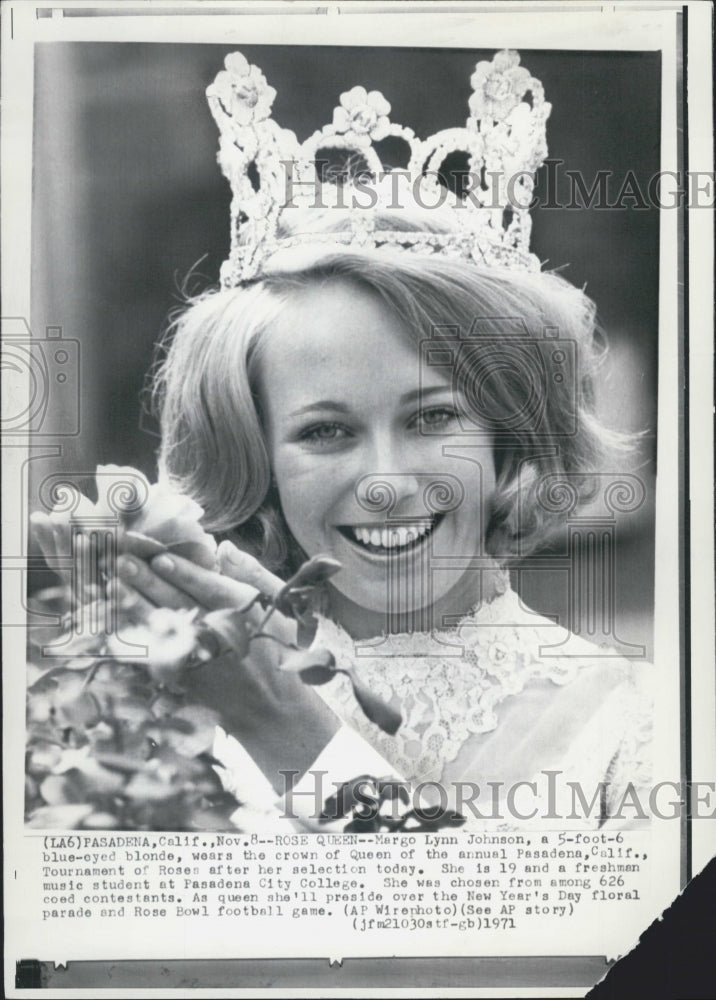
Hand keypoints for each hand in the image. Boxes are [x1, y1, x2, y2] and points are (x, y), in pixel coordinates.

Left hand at [115, 542, 340, 792]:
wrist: (271, 705)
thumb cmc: (275, 646)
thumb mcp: (277, 603)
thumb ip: (252, 572)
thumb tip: (223, 548)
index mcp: (241, 610)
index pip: (205, 585)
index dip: (180, 570)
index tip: (158, 556)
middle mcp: (216, 633)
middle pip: (176, 601)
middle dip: (146, 580)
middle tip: (122, 561)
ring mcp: (197, 656)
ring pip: (160, 625)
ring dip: (134, 605)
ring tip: (114, 586)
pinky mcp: (181, 675)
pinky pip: (153, 652)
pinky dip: (134, 636)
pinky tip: (117, 622)